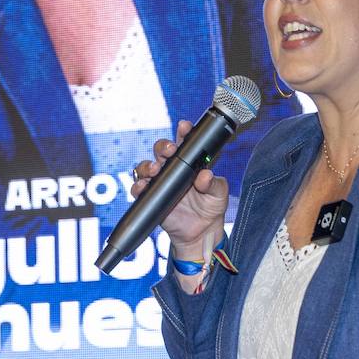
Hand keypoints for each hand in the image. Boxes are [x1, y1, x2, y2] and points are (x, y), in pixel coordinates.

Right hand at [132, 120, 229, 256]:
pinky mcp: (152, 196)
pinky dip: (138, 186)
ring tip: (155, 169)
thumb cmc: (211, 207)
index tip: (184, 127)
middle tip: (169, 150)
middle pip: (161, 150)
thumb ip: (214, 183)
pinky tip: (144, 186)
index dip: (183, 131)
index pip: (185, 142)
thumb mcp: (219, 194)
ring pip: (147, 166)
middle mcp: (173, 168)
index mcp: (191, 162)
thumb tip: (205, 175)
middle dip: (163, 146)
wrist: (201, 232)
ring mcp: (161, 182)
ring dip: (148, 165)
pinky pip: (139, 188)